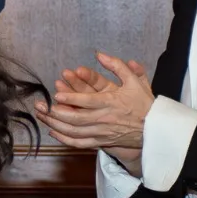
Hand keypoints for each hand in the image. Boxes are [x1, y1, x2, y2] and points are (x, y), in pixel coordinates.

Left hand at [33, 52, 153, 155]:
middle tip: (41, 105)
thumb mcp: (134, 80)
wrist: (155, 129)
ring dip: (55, 125)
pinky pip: (79, 143)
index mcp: (111, 102)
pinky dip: (65, 139)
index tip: (56, 94)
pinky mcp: (101, 142)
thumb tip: (100, 54)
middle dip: (55, 112)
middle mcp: (104, 119)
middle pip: (76, 118)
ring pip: (74, 132)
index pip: (88, 101)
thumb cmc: (143, 103)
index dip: (71, 98)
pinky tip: (53, 132)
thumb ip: (117, 66)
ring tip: (41, 116)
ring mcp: (102, 132)